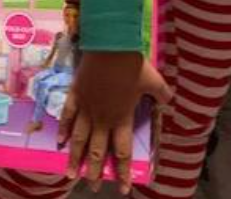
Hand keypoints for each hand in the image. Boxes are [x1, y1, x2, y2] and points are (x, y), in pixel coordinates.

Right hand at [58, 52, 171, 195]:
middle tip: (92, 188)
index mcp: (121, 118)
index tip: (122, 189)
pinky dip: (63, 129)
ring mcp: (86, 108)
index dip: (121, 172)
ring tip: (70, 174)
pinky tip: (60, 142)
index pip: (122, 152)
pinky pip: (67, 116)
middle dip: (94, 171)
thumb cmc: (132, 65)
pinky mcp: (76, 95)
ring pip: (79, 139)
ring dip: (75, 158)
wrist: (110, 46)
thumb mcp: (153, 80)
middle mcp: (102, 119)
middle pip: (97, 151)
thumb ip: (161, 94)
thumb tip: (170, 101)